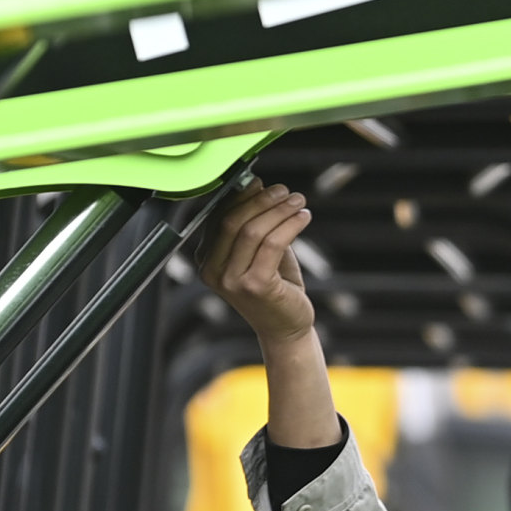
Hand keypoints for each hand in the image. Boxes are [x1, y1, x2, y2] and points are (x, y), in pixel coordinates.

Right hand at [200, 181, 321, 348]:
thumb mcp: (259, 250)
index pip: (218, 218)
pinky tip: (304, 217)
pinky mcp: (256, 286)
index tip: (261, 183)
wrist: (285, 327)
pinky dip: (290, 224)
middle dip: (261, 200)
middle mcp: (212, 271)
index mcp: (206, 260)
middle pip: (233, 221)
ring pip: (253, 230)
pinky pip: (273, 243)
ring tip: (298, 201)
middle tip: (285, 191)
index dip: (241, 196)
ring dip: (279, 210)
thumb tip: (256, 184)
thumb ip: (254, 222)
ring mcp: (232, 281)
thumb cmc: (273, 286)